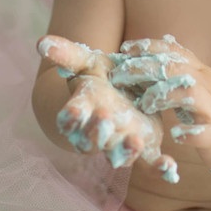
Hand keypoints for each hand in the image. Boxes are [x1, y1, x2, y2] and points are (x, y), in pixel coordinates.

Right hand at [37, 34, 179, 181]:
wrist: (123, 88)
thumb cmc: (99, 76)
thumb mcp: (85, 61)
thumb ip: (66, 54)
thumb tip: (40, 42)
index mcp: (84, 109)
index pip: (71, 117)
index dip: (71, 117)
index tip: (72, 113)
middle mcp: (99, 131)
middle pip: (92, 140)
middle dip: (97, 132)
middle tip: (105, 118)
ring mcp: (121, 141)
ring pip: (119, 154)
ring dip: (126, 151)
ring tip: (136, 141)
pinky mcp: (145, 147)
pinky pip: (150, 163)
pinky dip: (160, 168)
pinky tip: (170, 168)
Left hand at [112, 36, 210, 173]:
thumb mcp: (195, 82)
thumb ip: (175, 70)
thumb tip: (146, 54)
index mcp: (198, 72)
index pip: (174, 52)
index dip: (149, 47)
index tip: (124, 50)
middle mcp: (207, 85)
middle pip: (176, 69)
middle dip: (146, 69)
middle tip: (120, 76)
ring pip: (192, 94)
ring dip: (166, 95)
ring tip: (147, 103)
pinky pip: (206, 132)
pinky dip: (190, 133)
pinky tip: (176, 135)